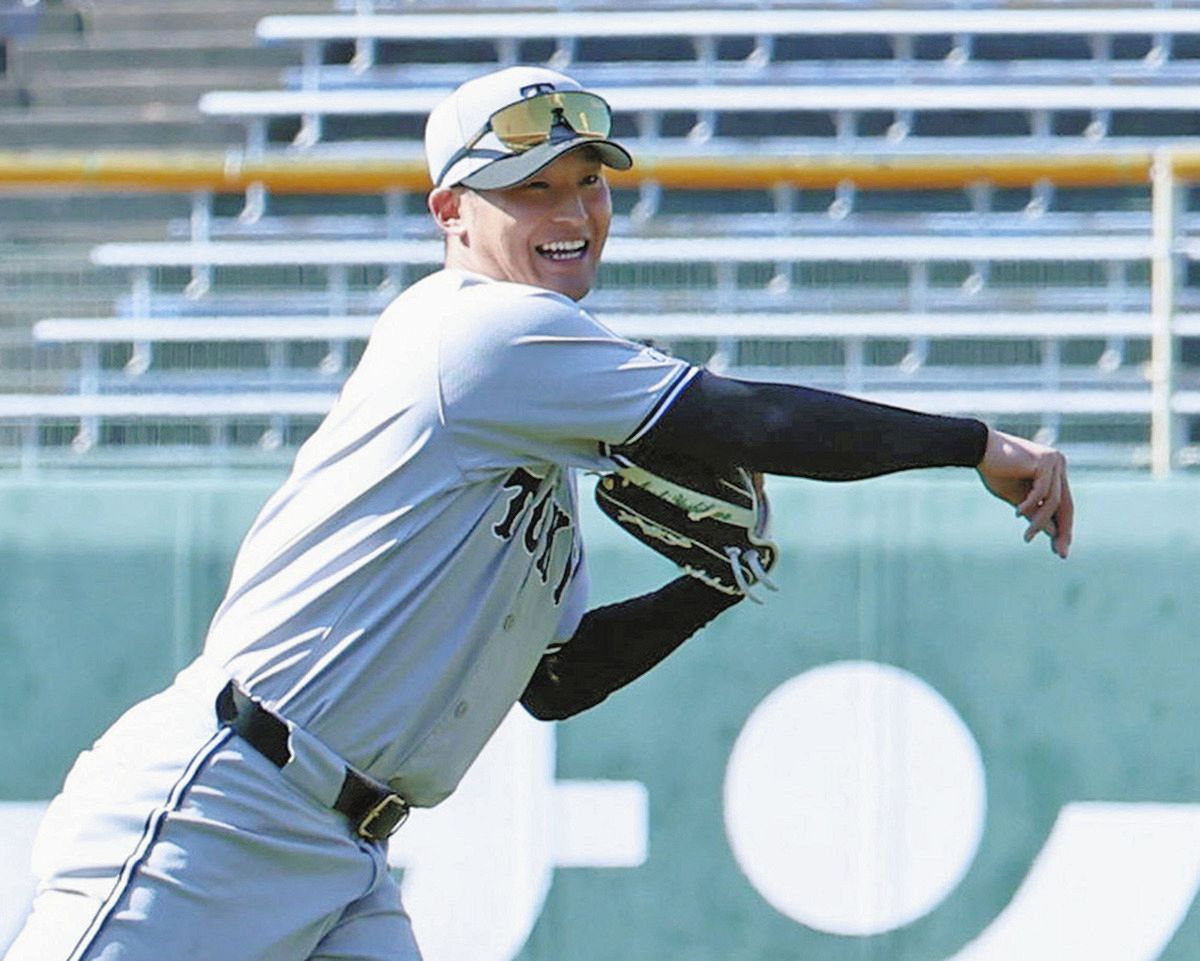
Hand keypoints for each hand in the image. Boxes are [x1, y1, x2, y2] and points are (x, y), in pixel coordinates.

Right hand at [976, 427, 1073, 558]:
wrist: (978, 447)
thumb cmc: (994, 470)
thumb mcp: (1016, 498)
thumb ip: (1034, 512)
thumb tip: (1053, 534)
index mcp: (1054, 471)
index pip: (1064, 504)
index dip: (1063, 527)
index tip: (1060, 549)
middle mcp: (1058, 464)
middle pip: (1066, 504)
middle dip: (1063, 531)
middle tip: (1060, 553)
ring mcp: (1054, 461)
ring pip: (1053, 501)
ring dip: (1040, 521)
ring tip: (1027, 537)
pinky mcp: (1044, 461)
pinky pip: (1041, 491)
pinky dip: (1029, 505)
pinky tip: (1017, 514)